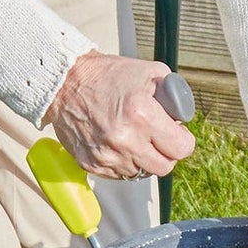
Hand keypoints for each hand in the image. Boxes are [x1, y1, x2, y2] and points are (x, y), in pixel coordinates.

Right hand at [46, 52, 195, 178]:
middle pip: (164, 167)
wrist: (64, 82)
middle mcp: (124, 139)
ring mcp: (106, 156)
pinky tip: (117, 142)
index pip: (181, 148)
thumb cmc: (106, 75)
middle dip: (166, 152)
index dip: (183, 140)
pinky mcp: (91, 164)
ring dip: (143, 158)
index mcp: (142, 114)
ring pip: (142, 173)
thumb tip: (181, 118)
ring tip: (133, 136)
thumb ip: (173, 95)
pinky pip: (119, 174)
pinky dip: (123, 162)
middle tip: (158, 138)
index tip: (177, 133)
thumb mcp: (150, 73)